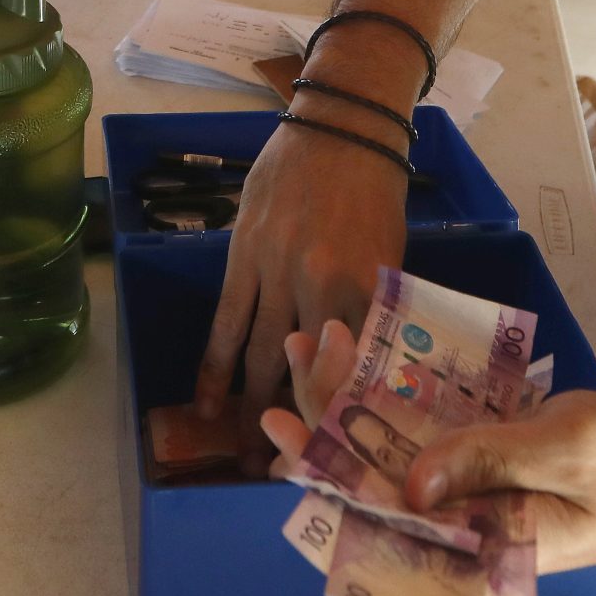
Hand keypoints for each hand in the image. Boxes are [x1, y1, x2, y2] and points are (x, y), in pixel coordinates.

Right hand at [195, 116, 409, 466]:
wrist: (339, 124)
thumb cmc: (375, 188)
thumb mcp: (390, 252)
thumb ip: (372, 306)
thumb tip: (358, 363)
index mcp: (368, 287)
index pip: (354, 366)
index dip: (342, 416)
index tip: (335, 459)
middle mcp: (323, 285)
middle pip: (306, 369)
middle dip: (295, 424)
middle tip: (283, 470)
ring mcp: (278, 271)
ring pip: (260, 354)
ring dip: (249, 407)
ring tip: (241, 452)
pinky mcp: (244, 255)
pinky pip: (226, 320)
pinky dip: (214, 366)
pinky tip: (206, 403)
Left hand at [261, 381, 595, 578]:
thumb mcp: (566, 453)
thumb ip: (488, 460)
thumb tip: (411, 483)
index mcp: (476, 544)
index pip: (379, 513)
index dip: (324, 470)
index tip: (283, 427)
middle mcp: (462, 524)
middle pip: (374, 475)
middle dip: (328, 419)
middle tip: (300, 350)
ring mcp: (472, 492)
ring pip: (394, 447)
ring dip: (354, 399)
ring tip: (317, 341)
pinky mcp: (485, 464)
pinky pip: (429, 432)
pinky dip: (398, 393)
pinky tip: (372, 351)